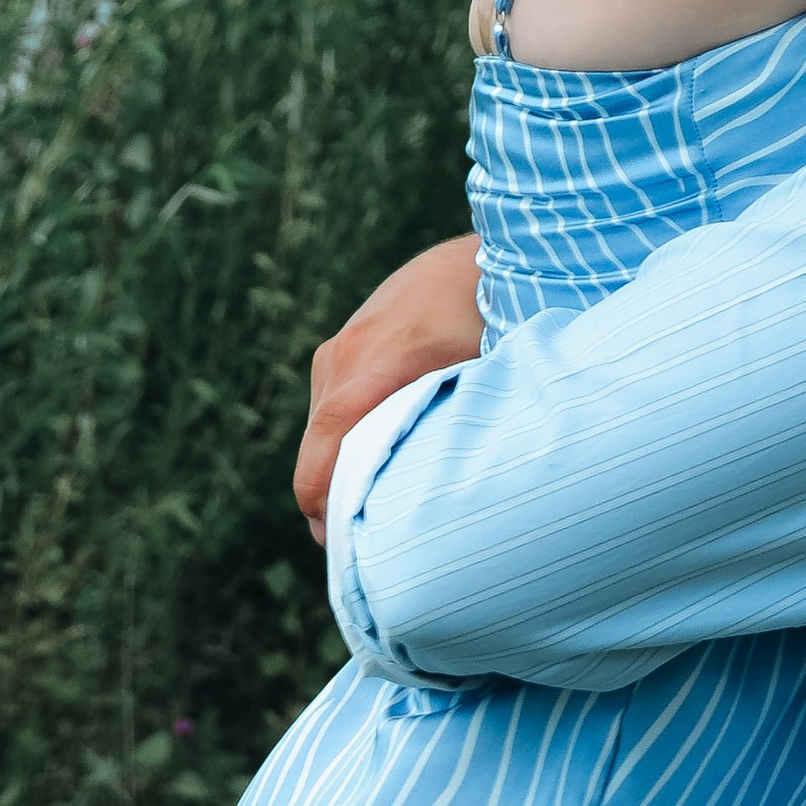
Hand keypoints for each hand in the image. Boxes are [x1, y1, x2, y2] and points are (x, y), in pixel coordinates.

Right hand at [294, 235, 484, 543]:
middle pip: (315, 450)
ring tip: (376, 503)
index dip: (322, 507)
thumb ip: (448, 432)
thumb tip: (435, 500)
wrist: (487, 258)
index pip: (322, 453)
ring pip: (322, 430)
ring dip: (340, 467)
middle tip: (363, 545)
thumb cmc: (489, 319)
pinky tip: (381, 457)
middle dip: (330, 498)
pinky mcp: (346, 344)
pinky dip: (347, 439)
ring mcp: (340, 349)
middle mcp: (343, 357)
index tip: (339, 547)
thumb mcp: (478, 379)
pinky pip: (333, 406)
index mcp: (371, 366)